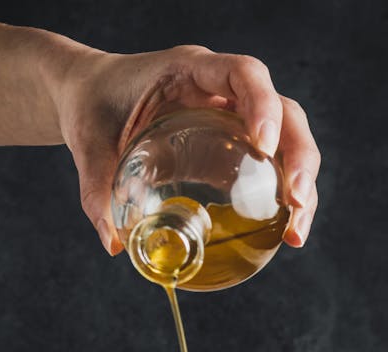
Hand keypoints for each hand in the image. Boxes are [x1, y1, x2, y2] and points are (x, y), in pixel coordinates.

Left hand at [57, 45, 319, 254]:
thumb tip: (113, 243)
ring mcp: (233, 116)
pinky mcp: (232, 143)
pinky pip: (268, 164)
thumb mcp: (87, 146)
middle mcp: (221, 90)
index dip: (262, 105)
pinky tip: (282, 232)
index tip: (265, 145)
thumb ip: (96, 190)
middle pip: (284, 112)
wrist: (89, 97)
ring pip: (287, 140)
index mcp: (189, 72)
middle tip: (297, 205)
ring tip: (295, 234)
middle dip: (298, 158)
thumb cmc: (91, 109)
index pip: (243, 74)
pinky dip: (280, 196)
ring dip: (300, 184)